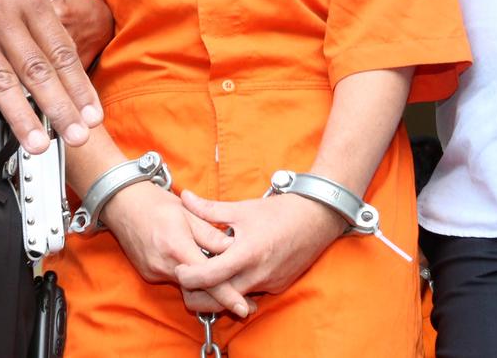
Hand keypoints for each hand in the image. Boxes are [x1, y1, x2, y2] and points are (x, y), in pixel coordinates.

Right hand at [0, 0, 102, 151]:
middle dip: (60, 107)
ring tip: (38, 143)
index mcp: (30, 0)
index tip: (93, 115)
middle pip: (36, 69)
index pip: (61, 51)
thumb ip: (49, 27)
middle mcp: (2, 14)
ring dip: (21, 116)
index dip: (79, 87)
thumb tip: (75, 74)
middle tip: (77, 135)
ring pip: (0, 79)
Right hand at [100, 181, 255, 316]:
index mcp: (177, 247)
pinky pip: (174, 279)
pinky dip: (188, 275)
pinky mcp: (149, 274)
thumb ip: (209, 233)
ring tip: (219, 272)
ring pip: (187, 285)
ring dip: (204, 282)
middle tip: (244, 298)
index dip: (227, 295)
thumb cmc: (156, 202)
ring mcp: (154, 272)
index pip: (208, 278)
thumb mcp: (188, 212)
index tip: (243, 307)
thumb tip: (232, 248)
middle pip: (198, 288)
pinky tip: (193, 261)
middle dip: (220, 293)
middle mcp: (164, 265)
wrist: (122, 203)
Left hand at [175, 190, 345, 302]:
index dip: (190, 276)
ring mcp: (269, 284)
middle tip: (185, 281)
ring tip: (206, 274)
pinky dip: (239, 287)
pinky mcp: (278, 287)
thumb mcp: (242, 208)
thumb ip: (210, 209)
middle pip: (219, 298)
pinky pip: (252, 293)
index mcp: (247, 254)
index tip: (178, 270)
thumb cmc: (279, 211)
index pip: (211, 276)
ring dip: (219, 291)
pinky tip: (232, 272)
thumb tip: (185, 197)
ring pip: (236, 298)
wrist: (317, 218)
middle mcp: (258, 274)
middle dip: (198, 295)